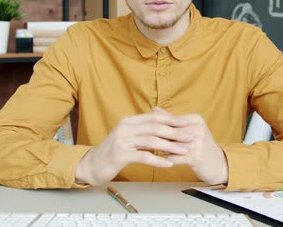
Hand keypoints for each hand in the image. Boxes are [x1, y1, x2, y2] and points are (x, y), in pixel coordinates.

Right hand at [75, 109, 192, 185]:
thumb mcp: (129, 137)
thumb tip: (164, 123)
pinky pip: (143, 157)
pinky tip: (168, 164)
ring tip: (184, 151)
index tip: (186, 123)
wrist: (93, 165)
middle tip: (190, 136)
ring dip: (170, 146)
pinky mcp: (120, 155)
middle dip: (175, 132)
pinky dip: (158, 160)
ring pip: (151, 141)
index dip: (171, 120)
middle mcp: (125, 128)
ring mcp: (121, 141)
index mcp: (129, 121)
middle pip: (155, 128)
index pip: (154, 117)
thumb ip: (144, 130)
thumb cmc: (114, 151)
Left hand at [162, 110, 228, 184]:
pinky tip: (168, 160)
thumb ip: (172, 120)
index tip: (157, 134)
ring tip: (166, 151)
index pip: (170, 121)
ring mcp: (197, 143)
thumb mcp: (190, 128)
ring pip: (169, 145)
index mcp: (195, 119)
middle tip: (158, 143)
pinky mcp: (195, 157)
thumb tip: (154, 109)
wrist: (218, 163)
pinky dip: (168, 160)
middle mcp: (197, 128)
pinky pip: (172, 158)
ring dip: (164, 150)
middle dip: (161, 139)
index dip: (161, 129)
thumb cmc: (201, 145)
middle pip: (169, 133)